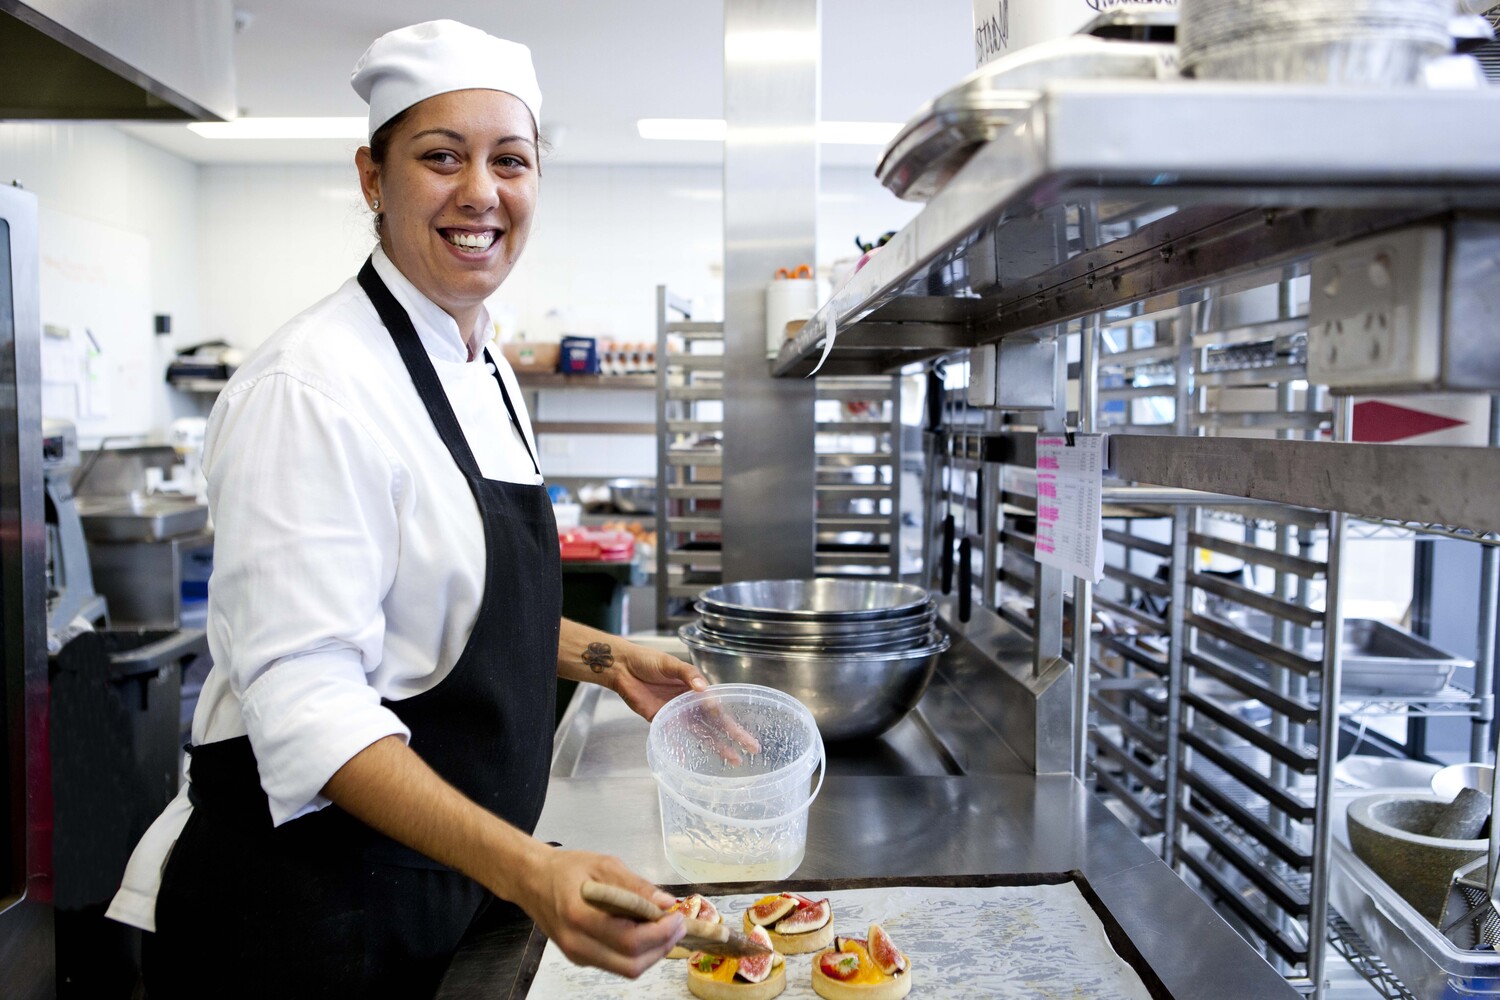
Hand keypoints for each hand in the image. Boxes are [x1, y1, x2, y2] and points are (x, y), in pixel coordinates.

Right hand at [516, 846, 684, 977]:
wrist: (533, 880)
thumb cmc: (566, 869)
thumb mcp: (604, 865)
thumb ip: (636, 886)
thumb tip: (665, 902)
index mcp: (580, 915)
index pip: (630, 939)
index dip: (660, 932)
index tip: (677, 917)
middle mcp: (577, 942)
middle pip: (630, 963)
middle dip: (662, 947)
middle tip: (678, 925)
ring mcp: (577, 954)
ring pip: (625, 969)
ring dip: (652, 953)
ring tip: (665, 928)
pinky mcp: (580, 958)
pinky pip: (616, 964)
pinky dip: (637, 953)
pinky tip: (645, 932)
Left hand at [609, 642, 760, 764]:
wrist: (623, 668)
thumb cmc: (648, 661)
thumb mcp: (671, 664)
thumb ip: (688, 674)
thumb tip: (703, 688)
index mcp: (695, 688)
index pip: (718, 707)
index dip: (730, 718)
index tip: (741, 730)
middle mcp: (689, 704)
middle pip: (714, 724)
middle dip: (732, 736)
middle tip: (750, 749)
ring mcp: (675, 714)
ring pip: (700, 733)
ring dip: (716, 745)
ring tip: (732, 758)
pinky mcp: (659, 721)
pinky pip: (674, 736)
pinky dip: (683, 748)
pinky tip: (693, 759)